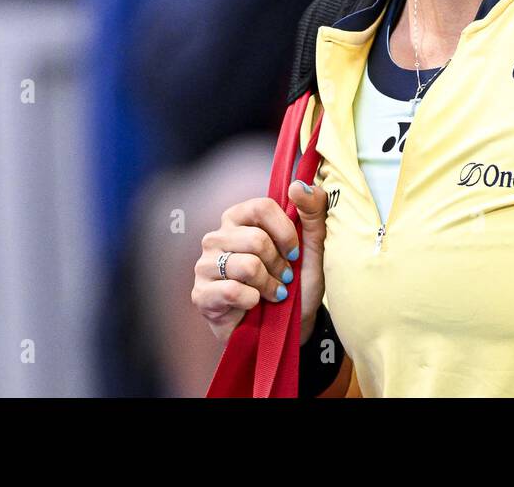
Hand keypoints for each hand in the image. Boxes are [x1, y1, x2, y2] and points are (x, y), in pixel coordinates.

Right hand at [192, 181, 329, 345]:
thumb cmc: (297, 283)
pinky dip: (254, 301)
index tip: (295, 252)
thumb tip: (298, 185)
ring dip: (269, 285)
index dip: (285, 231)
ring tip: (273, 293)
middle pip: (256, 240)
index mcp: (240, 218)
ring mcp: (205, 265)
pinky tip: (255, 305)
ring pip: (246, 266)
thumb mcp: (313, 247)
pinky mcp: (201, 294)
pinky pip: (232, 291)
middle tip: (284, 278)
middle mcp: (217, 236)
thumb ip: (313, 212)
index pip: (261, 206)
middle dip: (279, 264)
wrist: (288, 328)